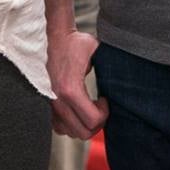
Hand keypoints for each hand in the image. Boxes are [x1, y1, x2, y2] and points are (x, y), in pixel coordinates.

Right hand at [48, 25, 105, 139]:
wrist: (52, 36)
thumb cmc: (74, 43)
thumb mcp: (97, 50)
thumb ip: (110, 66)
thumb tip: (124, 78)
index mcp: (70, 89)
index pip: (93, 121)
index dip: (105, 114)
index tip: (105, 100)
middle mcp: (57, 100)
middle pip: (82, 133)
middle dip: (96, 123)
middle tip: (100, 107)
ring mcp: (49, 103)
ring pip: (70, 132)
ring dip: (83, 124)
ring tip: (89, 108)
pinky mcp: (45, 103)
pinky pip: (58, 126)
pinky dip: (70, 124)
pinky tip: (77, 109)